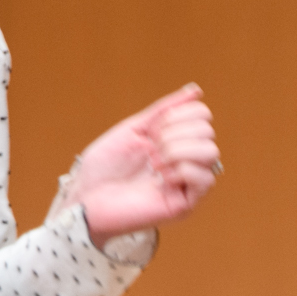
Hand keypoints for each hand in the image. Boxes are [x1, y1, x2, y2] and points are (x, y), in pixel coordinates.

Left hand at [59, 84, 217, 245]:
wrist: (85, 198)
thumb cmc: (104, 167)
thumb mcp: (134, 129)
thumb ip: (165, 110)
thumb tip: (195, 90)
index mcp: (175, 142)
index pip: (202, 116)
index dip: (179, 115)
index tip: (151, 131)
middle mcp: (185, 162)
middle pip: (208, 132)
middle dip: (175, 134)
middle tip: (151, 151)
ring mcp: (187, 184)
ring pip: (211, 153)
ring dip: (178, 151)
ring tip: (155, 164)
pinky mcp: (185, 205)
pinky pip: (206, 179)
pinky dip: (183, 171)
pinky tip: (161, 179)